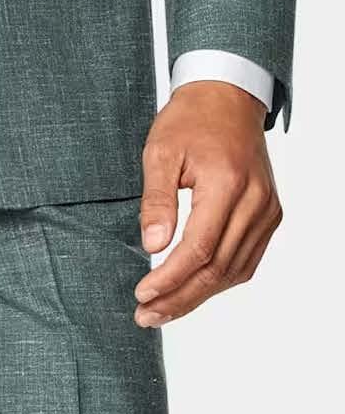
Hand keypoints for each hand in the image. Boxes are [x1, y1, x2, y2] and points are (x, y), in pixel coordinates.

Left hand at [133, 81, 281, 325]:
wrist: (227, 97)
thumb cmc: (191, 120)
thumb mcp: (160, 151)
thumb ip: (157, 199)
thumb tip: (151, 245)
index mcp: (227, 182)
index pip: (199, 249)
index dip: (169, 278)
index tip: (142, 295)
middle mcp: (255, 202)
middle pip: (217, 268)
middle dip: (180, 298)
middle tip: (147, 316)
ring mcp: (267, 210)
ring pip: (234, 271)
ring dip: (198, 295)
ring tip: (164, 310)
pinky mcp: (270, 215)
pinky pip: (246, 259)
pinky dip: (220, 279)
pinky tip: (193, 288)